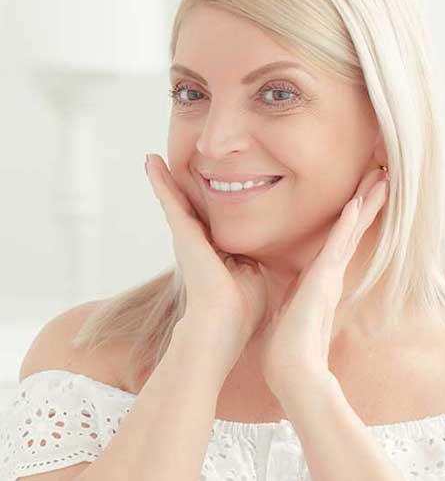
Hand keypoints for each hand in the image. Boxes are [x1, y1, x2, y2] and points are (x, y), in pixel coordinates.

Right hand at [145, 153, 267, 380]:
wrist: (225, 323)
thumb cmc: (242, 307)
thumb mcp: (251, 274)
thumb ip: (248, 259)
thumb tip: (251, 250)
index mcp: (213, 253)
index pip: (206, 223)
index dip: (201, 206)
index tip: (198, 190)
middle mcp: (196, 244)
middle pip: (186, 209)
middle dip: (176, 189)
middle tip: (161, 168)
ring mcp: (186, 238)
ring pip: (174, 202)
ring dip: (163, 181)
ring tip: (152, 162)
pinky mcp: (182, 234)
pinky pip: (169, 200)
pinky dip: (160, 182)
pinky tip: (151, 163)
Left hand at [257, 168, 389, 396]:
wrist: (292, 371)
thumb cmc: (288, 348)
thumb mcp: (288, 314)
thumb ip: (293, 301)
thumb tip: (288, 298)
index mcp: (319, 280)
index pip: (337, 242)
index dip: (349, 220)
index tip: (358, 198)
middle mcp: (328, 275)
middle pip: (349, 232)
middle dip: (365, 205)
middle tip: (380, 179)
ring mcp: (329, 277)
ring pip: (349, 233)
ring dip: (363, 206)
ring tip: (379, 180)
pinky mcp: (325, 281)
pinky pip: (337, 246)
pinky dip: (347, 225)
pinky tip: (356, 204)